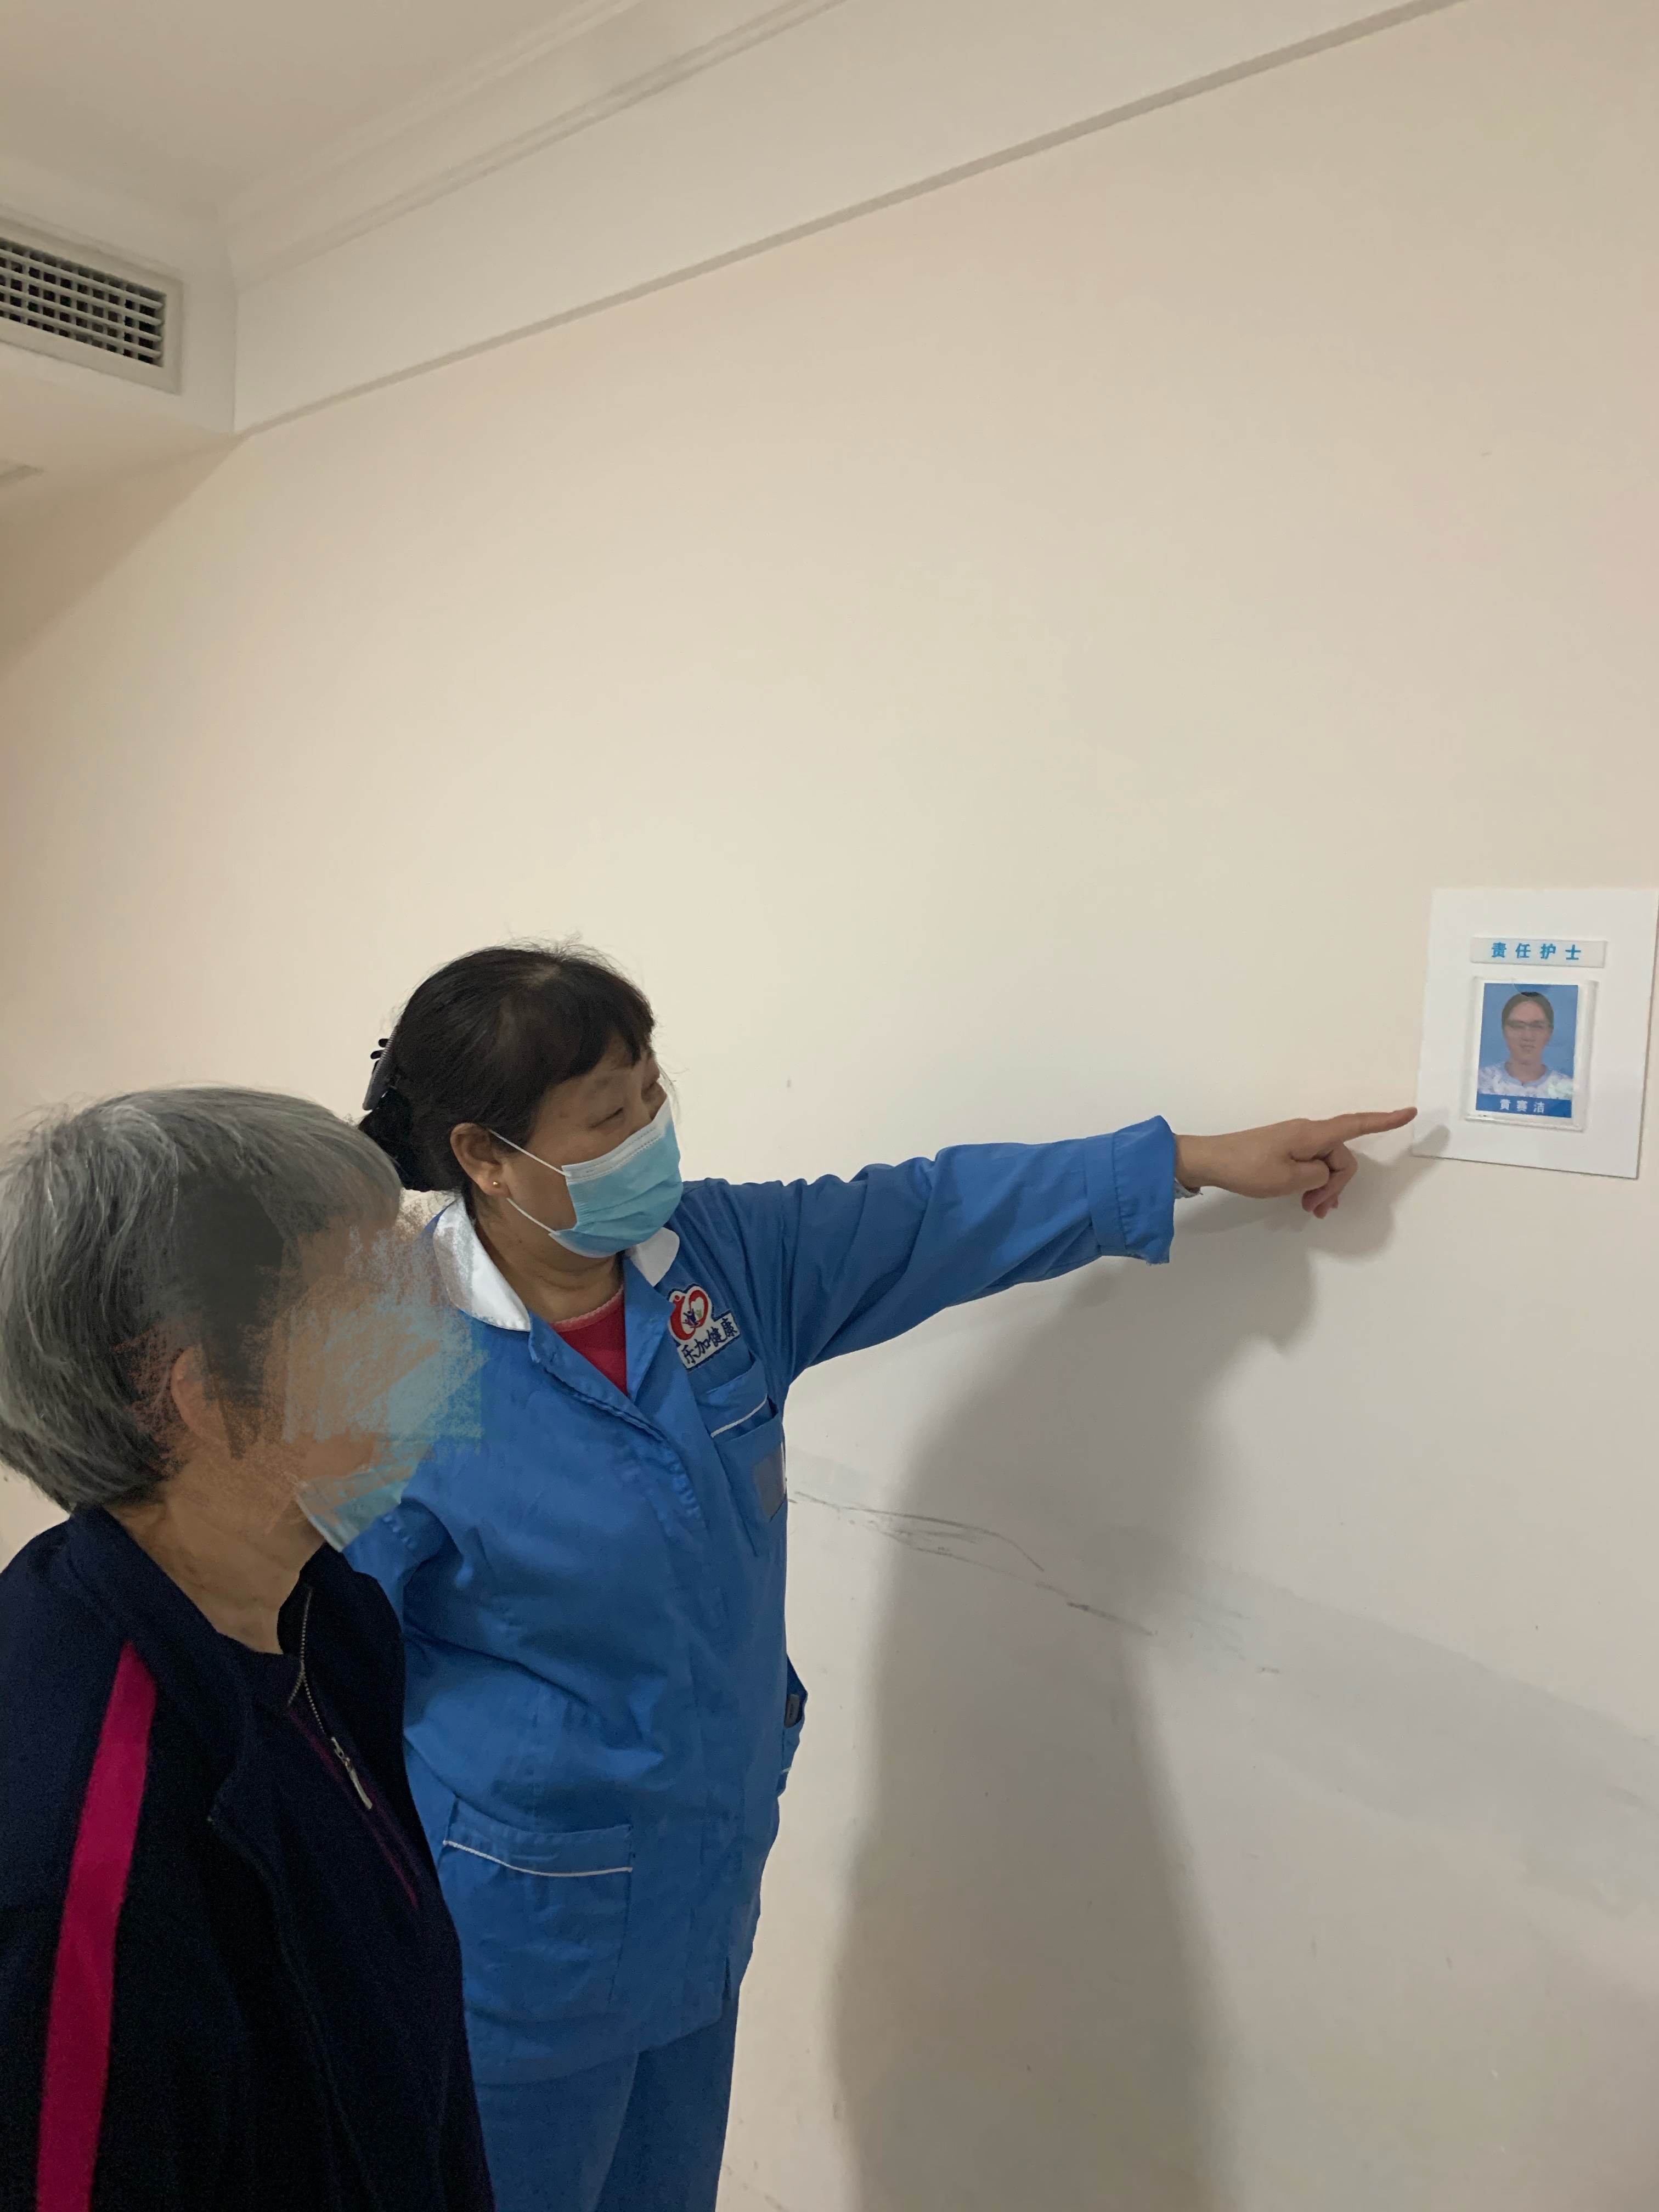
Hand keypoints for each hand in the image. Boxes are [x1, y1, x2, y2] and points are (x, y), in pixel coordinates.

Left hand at [1174, 1109, 1415, 1219]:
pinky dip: (1313, 1183)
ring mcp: (1296, 1140)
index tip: (1410, 1113)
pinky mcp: (1285, 1149)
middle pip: (1341, 1157)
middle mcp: (1308, 1132)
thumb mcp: (1288, 1179)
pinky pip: (1311, 1165)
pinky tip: (1305, 1200)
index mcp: (1312, 1134)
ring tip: (1310, 1210)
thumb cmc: (1248, 1168)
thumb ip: (1318, 1175)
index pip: (1357, 1124)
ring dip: (1324, 1188)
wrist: (1210, 1160)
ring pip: (1326, 1165)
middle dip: (1336, 1185)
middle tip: (1315, 1209)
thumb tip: (1324, 1172)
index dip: (1385, 1121)